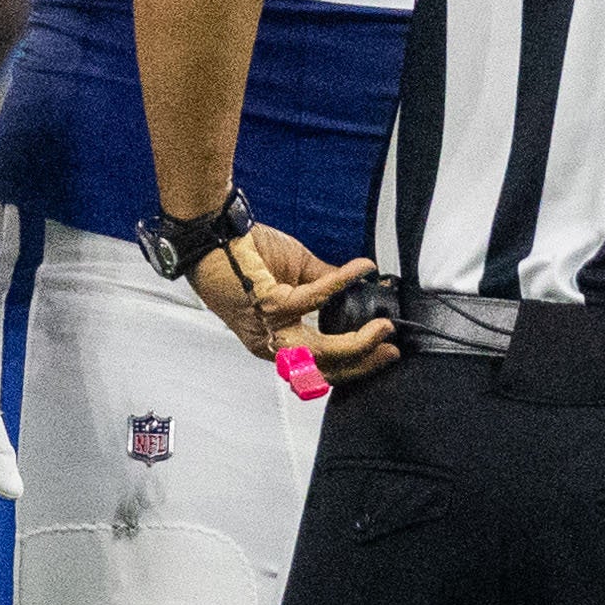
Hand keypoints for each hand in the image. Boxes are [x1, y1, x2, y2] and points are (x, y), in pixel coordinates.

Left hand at [200, 224, 398, 385]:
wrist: (216, 236)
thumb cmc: (244, 255)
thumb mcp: (296, 275)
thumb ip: (326, 286)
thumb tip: (359, 285)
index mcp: (276, 340)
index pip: (318, 365)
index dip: (354, 362)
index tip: (381, 350)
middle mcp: (270, 342)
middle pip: (322, 368)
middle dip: (362, 362)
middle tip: (389, 349)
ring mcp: (270, 326)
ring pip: (320, 350)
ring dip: (357, 341)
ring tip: (381, 327)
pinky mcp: (270, 304)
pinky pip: (316, 298)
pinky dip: (343, 282)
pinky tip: (360, 270)